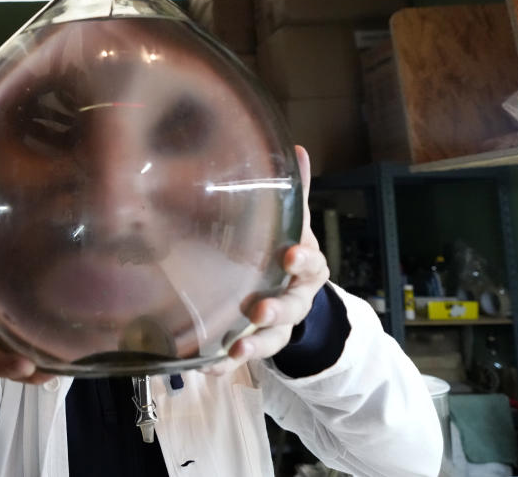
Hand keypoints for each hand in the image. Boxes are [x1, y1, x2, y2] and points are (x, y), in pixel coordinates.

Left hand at [202, 145, 329, 374]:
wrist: (293, 293)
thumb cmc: (287, 250)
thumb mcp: (294, 223)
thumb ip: (295, 194)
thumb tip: (299, 149)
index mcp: (307, 266)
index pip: (311, 263)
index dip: (302, 261)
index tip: (289, 255)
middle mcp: (297, 298)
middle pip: (292, 307)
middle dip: (276, 310)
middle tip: (259, 309)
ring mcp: (280, 326)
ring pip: (273, 339)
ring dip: (255, 345)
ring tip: (236, 349)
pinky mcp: (259, 344)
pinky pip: (244, 358)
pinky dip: (226, 364)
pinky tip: (206, 367)